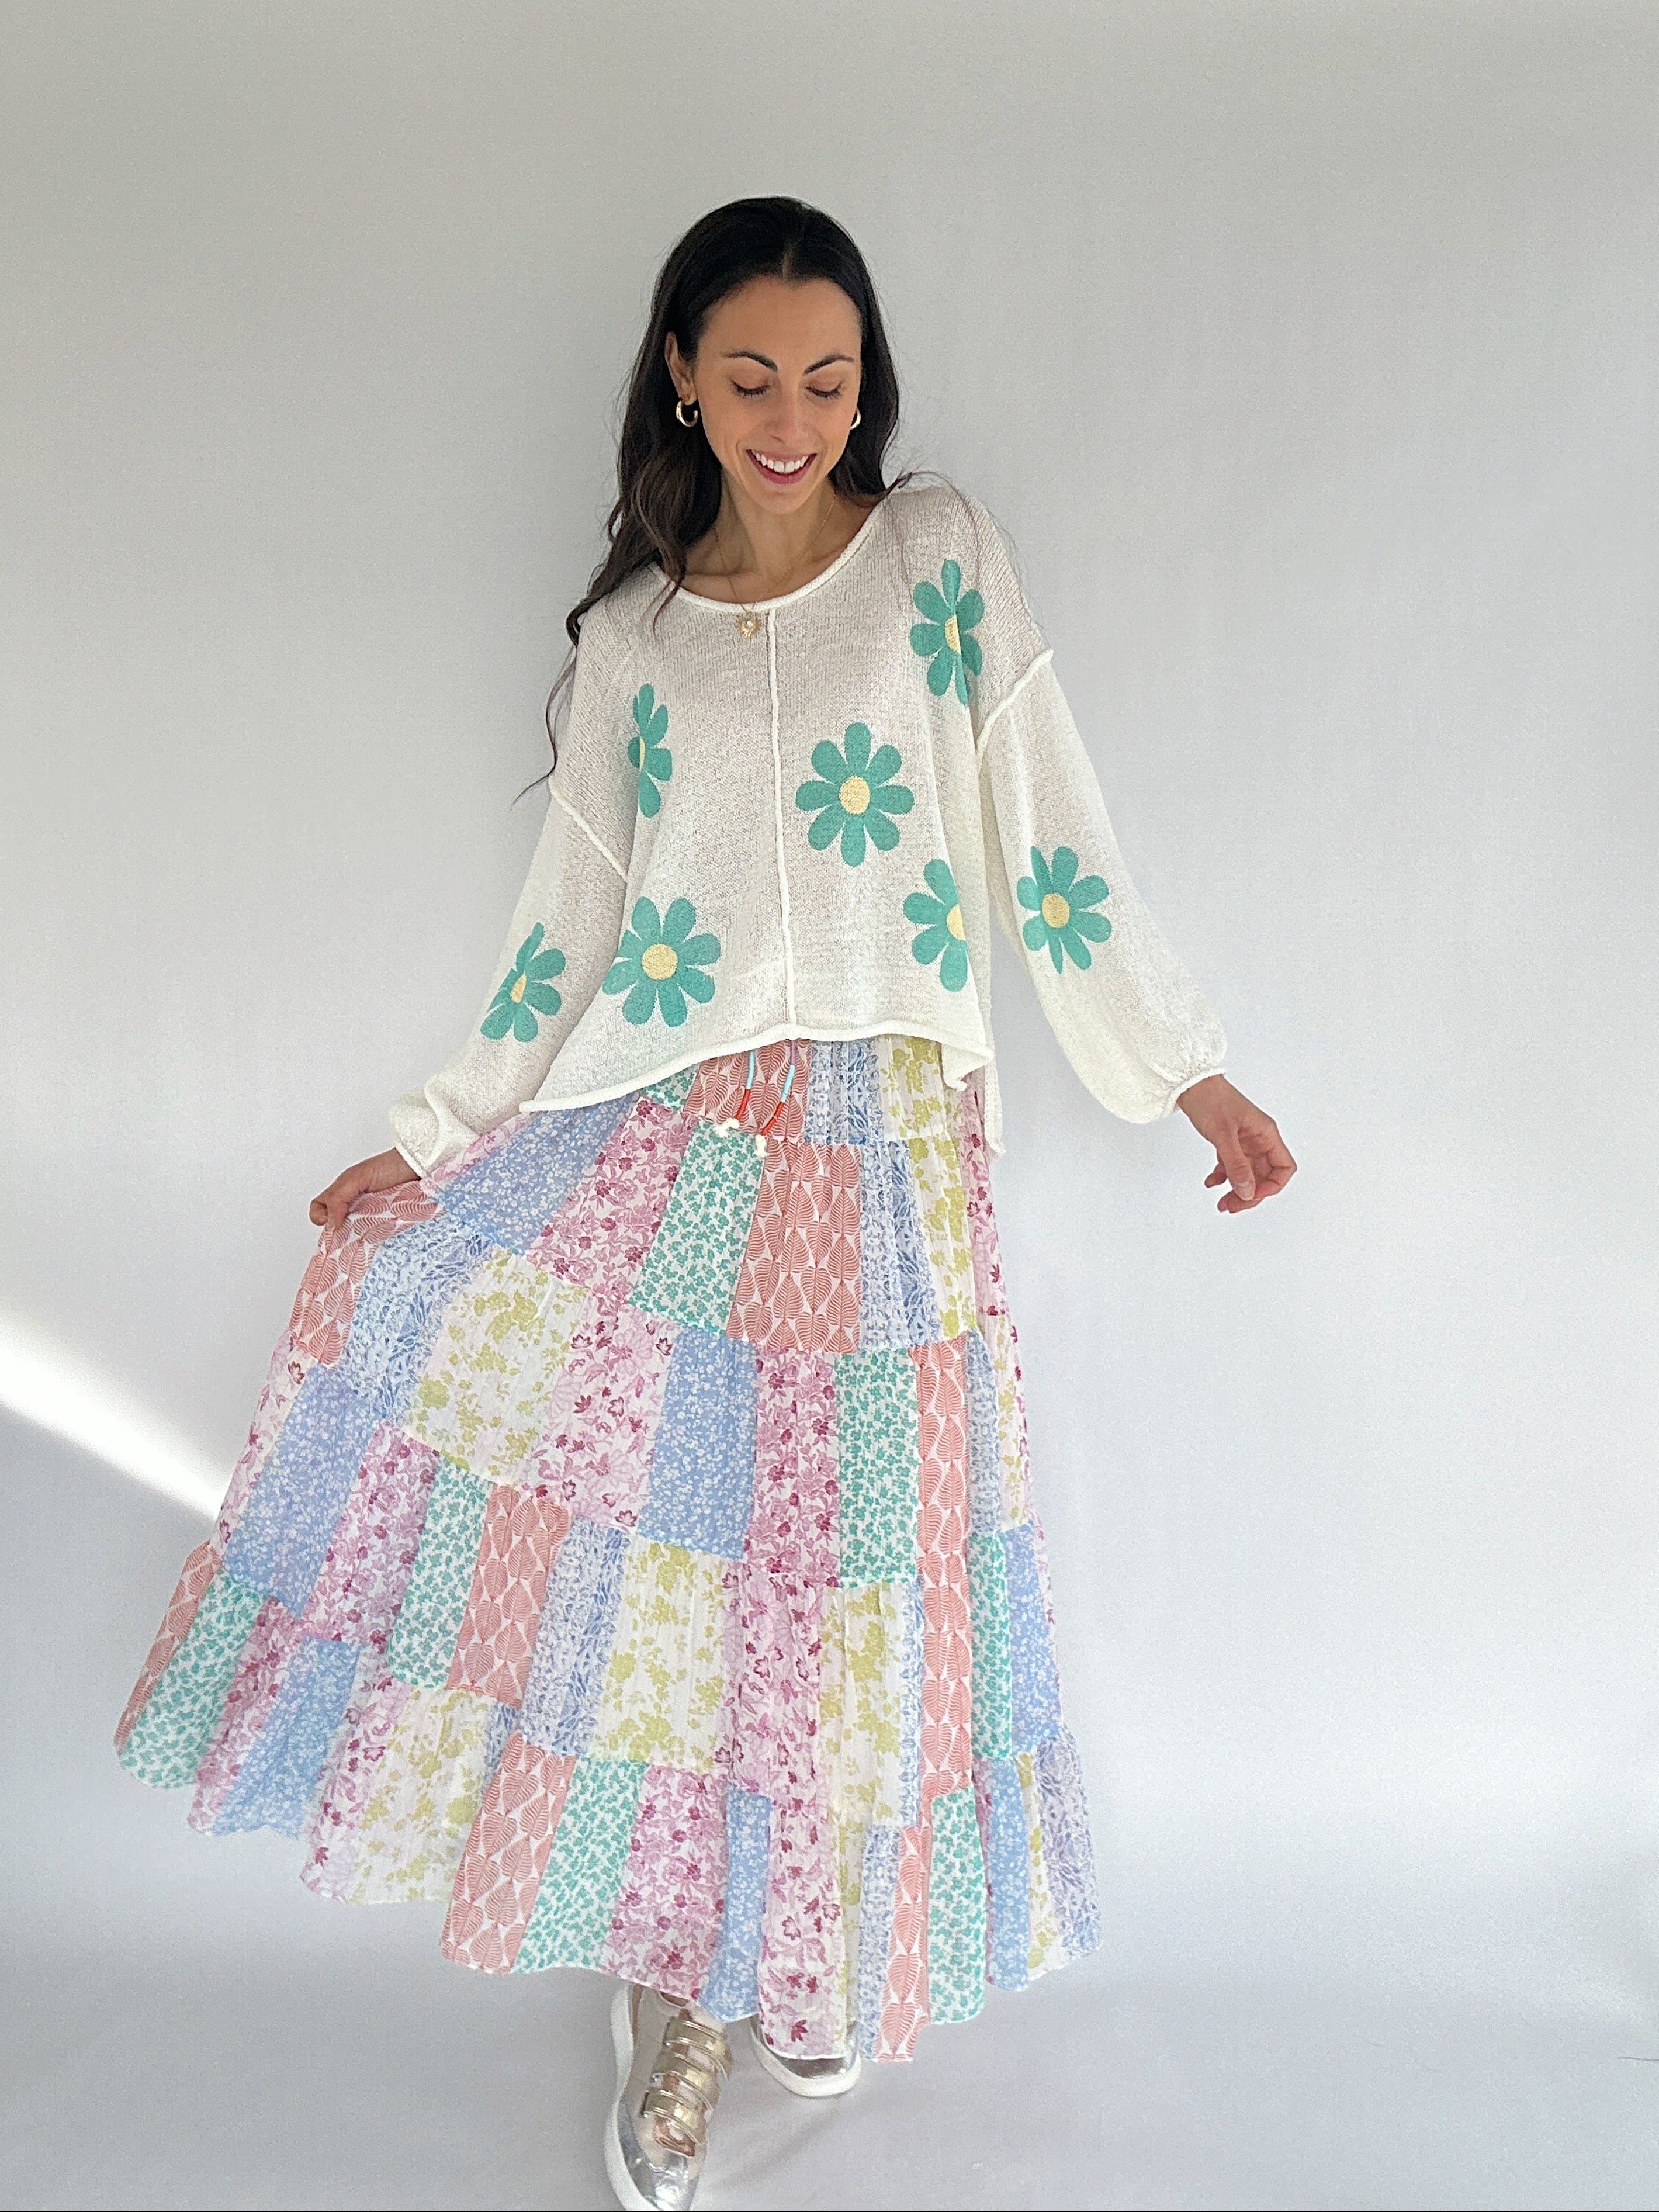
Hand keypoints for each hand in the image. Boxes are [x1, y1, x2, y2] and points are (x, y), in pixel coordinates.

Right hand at [309, 1146, 420, 1234]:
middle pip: (337, 1226)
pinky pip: (376, 1236)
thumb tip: (332, 1224)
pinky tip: (380, 1234)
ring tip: (368, 1232)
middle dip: (341, 1233)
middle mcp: (354, 1205)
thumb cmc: (389, 1166)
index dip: (320, 1217)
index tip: (333, 1222)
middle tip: (353, 1231)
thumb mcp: (357, 1178)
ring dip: (359, 1238)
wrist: (418, 1167)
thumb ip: (338, 1198)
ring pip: (356, 1235)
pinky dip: (376, 1238)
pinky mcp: (387, 1224)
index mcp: (342, 1192)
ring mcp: (370, 1216)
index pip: (320, 1208)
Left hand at [1174, 1074, 1296, 1213]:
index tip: (1251, 1195)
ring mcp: (1245, 1142)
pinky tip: (1211, 1182)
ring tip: (1222, 1203)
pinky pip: (1232, 1167)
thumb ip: (1236, 1165)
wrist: (1190, 1084)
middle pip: (1265, 1176)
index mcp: (1266, 1134)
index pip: (1283, 1168)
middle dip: (1250, 1195)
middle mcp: (1259, 1139)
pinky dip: (1223, 1178)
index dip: (1271, 1186)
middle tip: (1232, 1206)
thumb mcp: (1223, 1135)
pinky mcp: (1230, 1143)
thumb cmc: (1210, 1099)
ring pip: (1248, 1175)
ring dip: (1237, 1191)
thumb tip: (1247, 1192)